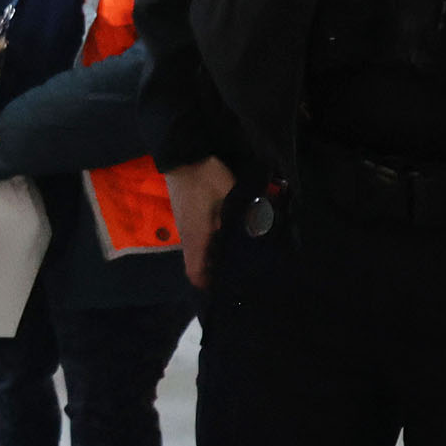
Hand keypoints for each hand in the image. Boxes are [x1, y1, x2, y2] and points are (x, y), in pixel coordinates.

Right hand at [167, 156, 237, 290]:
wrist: (184, 156)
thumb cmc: (205, 179)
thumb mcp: (230, 197)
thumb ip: (245, 216)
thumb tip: (261, 233)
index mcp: (196, 238)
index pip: (195, 273)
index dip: (208, 286)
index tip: (227, 289)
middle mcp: (188, 238)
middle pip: (199, 265)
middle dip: (216, 272)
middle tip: (240, 273)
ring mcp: (186, 227)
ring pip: (200, 252)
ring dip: (215, 257)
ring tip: (238, 255)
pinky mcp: (188, 217)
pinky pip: (200, 239)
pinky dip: (212, 244)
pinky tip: (229, 236)